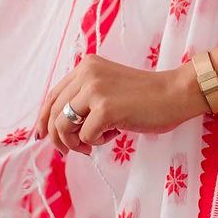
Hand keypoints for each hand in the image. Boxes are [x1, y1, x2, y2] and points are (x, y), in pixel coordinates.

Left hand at [34, 54, 203, 154]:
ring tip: (95, 143)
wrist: (175, 93)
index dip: (43, 119)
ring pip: (63, 126)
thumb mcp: (108, 89)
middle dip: (58, 138)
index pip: (52, 95)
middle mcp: (86, 73)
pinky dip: (97, 142)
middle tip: (72, 151)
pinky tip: (114, 134)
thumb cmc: (146, 97)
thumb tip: (58, 129)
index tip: (42, 136)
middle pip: (53, 113)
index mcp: (86, 66)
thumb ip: (85, 100)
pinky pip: (86, 137)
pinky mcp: (105, 107)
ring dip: (76, 143)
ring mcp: (95, 89)